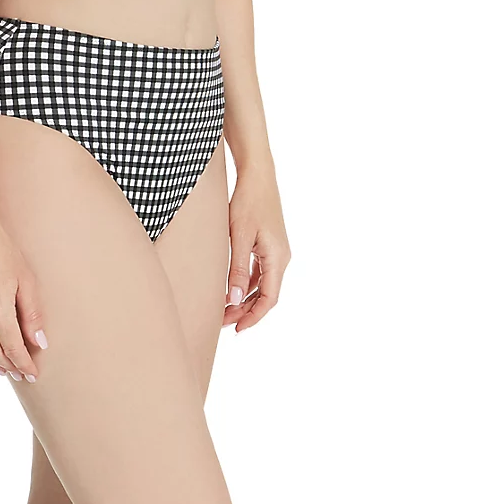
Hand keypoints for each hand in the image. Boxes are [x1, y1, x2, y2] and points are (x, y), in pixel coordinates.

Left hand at [223, 165, 290, 331]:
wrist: (257, 174)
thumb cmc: (248, 201)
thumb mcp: (239, 236)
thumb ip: (237, 268)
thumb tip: (234, 299)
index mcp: (278, 258)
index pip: (269, 299)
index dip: (253, 317)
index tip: (236, 329)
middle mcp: (281, 257)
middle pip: (266, 294)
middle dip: (245, 310)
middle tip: (222, 322)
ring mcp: (276, 251)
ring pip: (262, 284)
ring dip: (245, 298)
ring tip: (224, 309)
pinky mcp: (268, 244)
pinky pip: (260, 271)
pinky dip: (247, 283)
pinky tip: (231, 288)